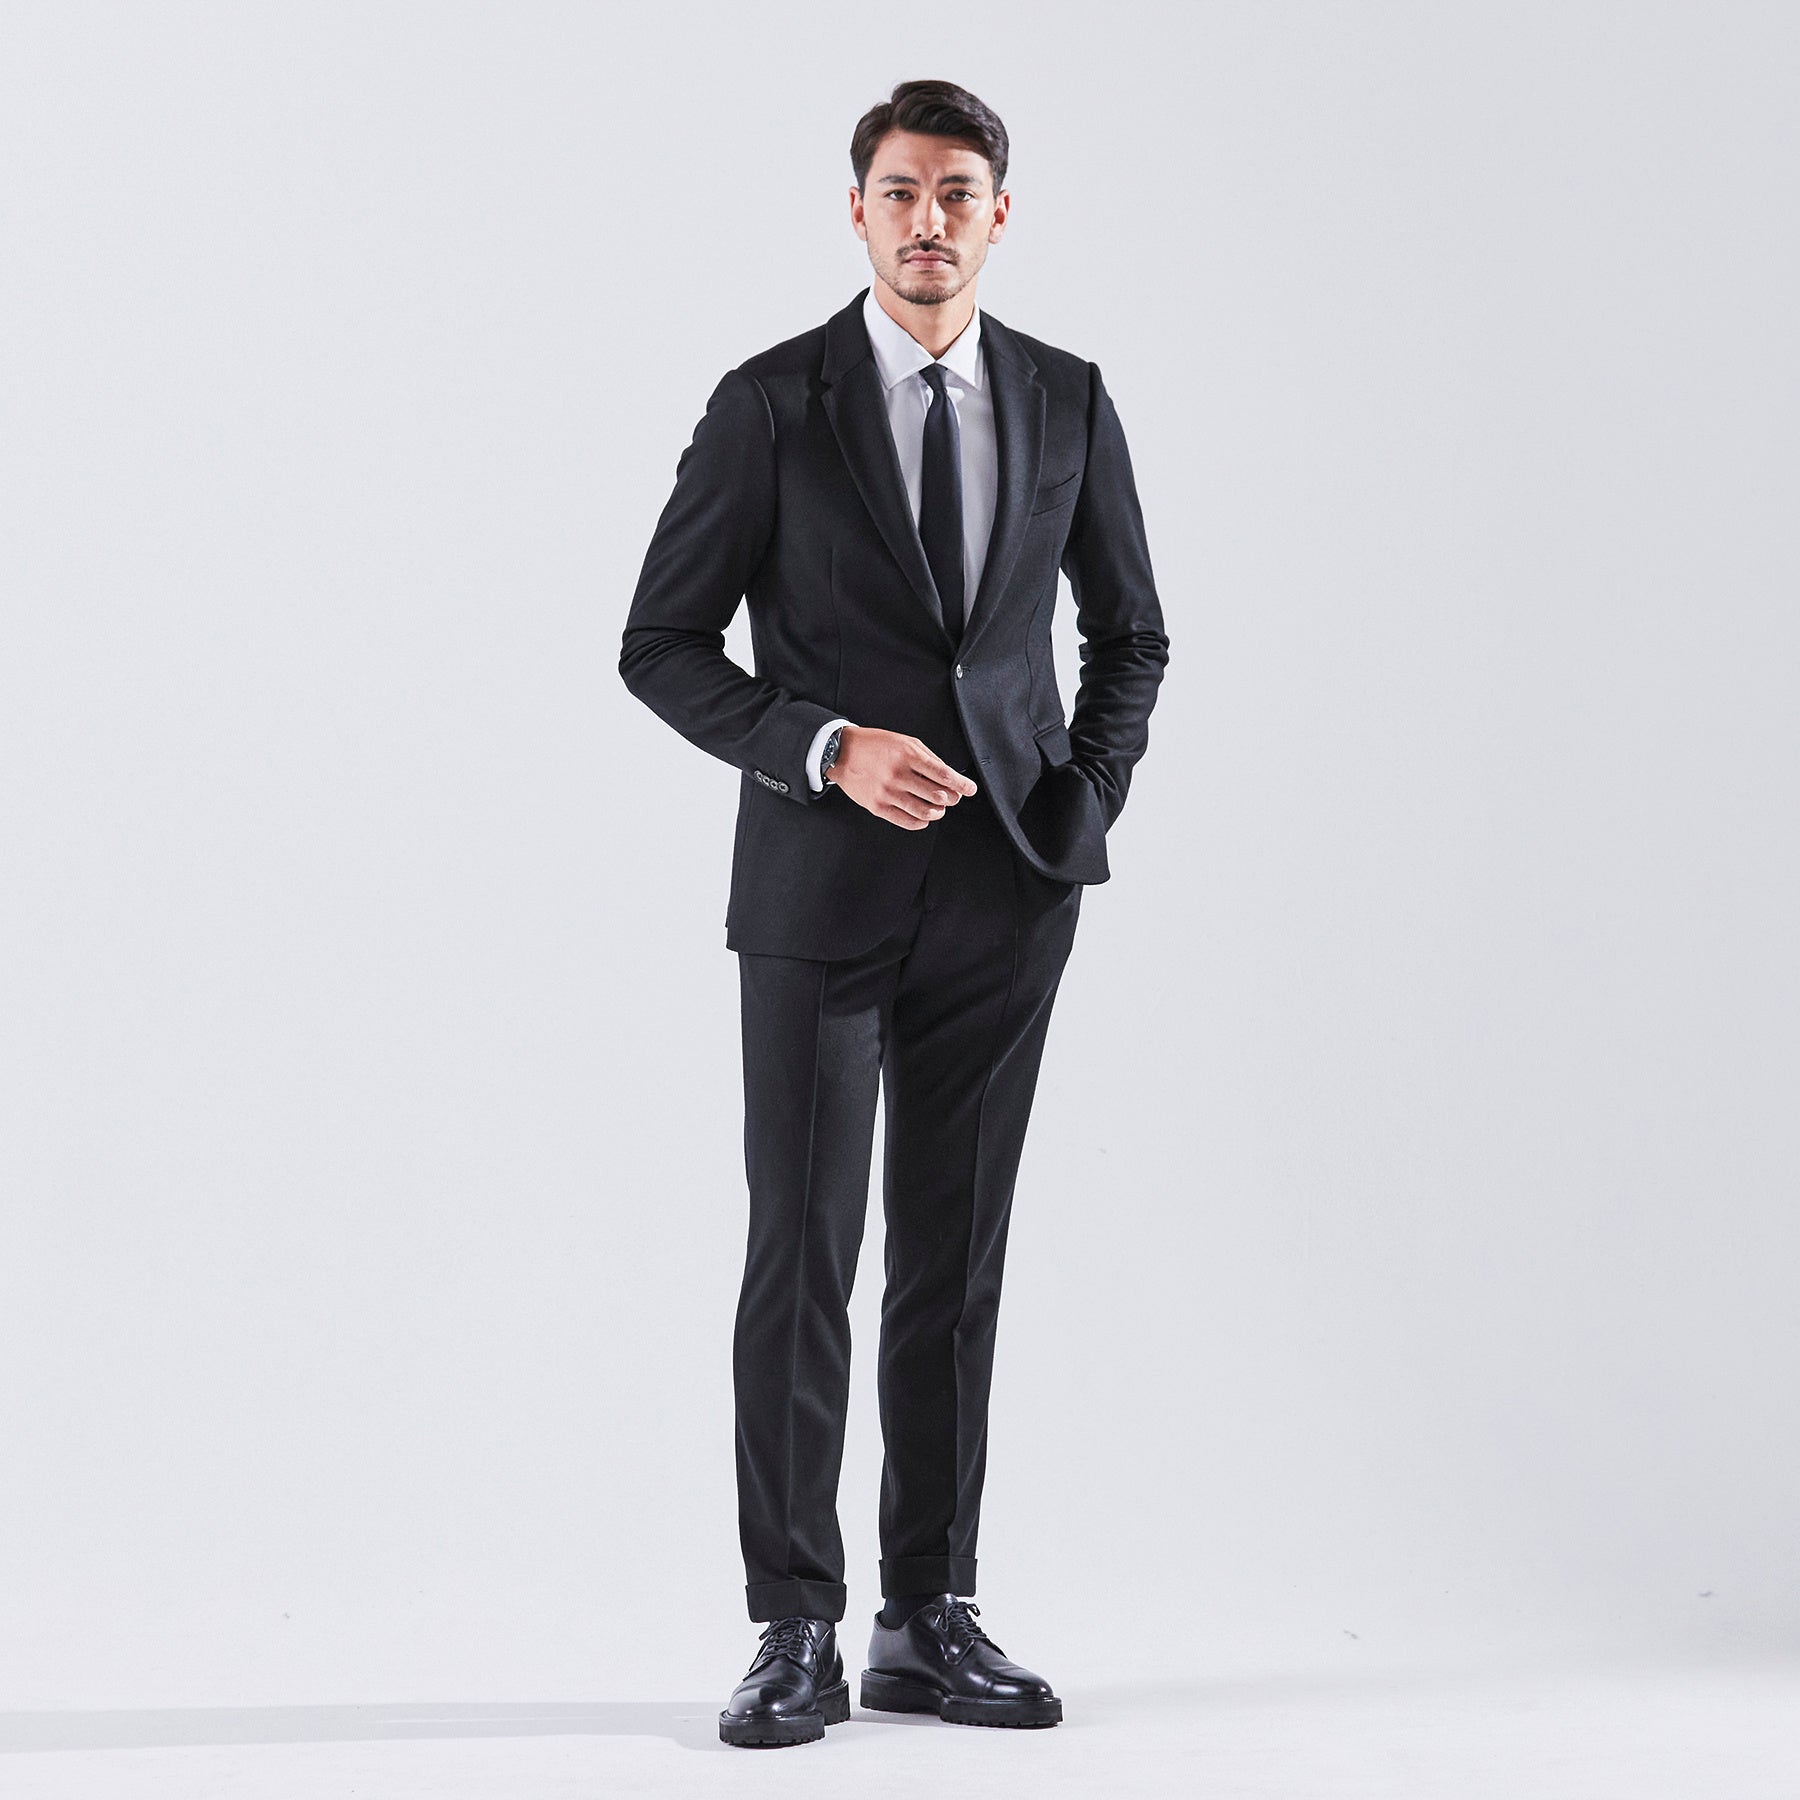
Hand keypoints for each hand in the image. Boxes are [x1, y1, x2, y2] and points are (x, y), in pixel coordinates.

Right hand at [825, 726, 976, 828]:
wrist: (842, 753)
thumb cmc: (875, 745)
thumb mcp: (905, 741)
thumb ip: (928, 758)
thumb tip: (949, 776)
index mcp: (908, 755)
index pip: (944, 774)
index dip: (962, 785)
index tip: (970, 789)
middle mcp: (898, 775)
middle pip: (937, 795)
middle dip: (952, 798)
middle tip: (954, 797)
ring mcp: (887, 793)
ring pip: (924, 811)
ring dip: (938, 812)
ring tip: (939, 808)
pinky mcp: (877, 807)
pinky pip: (907, 821)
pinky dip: (921, 822)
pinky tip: (924, 817)